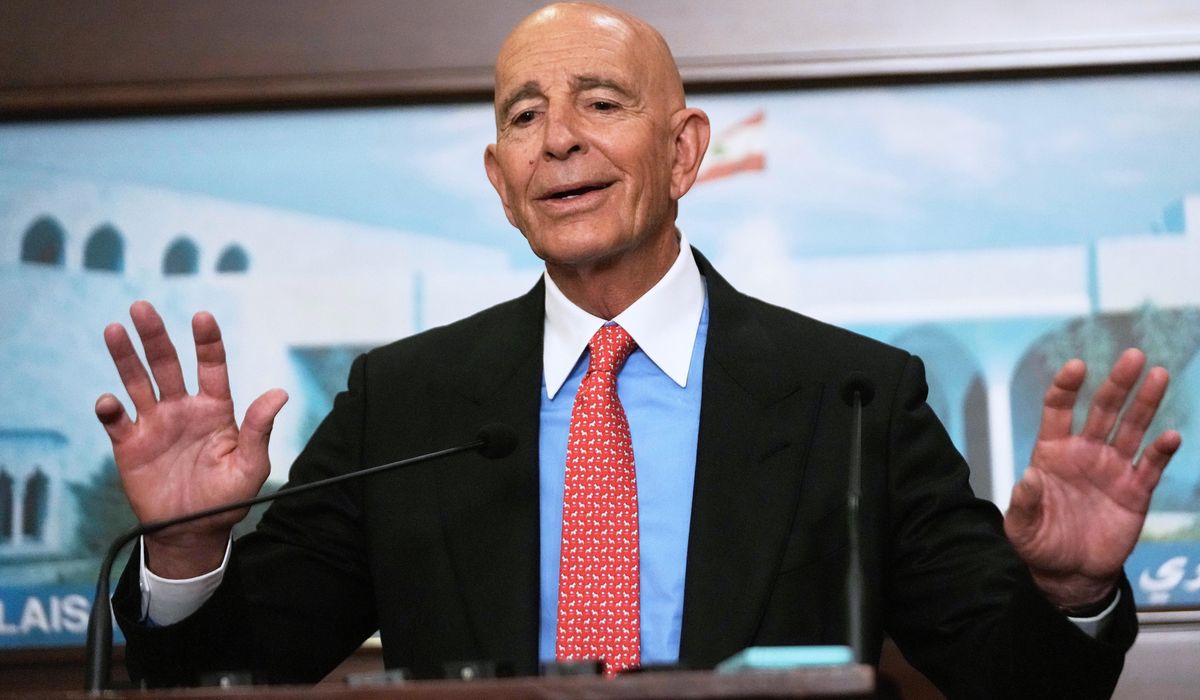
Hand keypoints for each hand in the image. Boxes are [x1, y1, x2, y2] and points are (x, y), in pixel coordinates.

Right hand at [95, 301, 287, 577]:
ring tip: (115, 330)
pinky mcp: (130, 445)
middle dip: (155, 336)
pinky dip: (110, 409)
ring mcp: (155, 424)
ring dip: (125, 357)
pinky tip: (109, 402)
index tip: (201, 317)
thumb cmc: (228, 498)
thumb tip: (279, 393)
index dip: (207, 341)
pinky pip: (116, 421)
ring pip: (136, 382)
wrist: (193, 532)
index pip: (211, 366)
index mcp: (215, 409)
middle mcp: (183, 408)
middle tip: (142, 307)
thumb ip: (259, 429)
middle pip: (166, 364)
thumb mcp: (251, 465)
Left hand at [1004, 348, 1181, 609]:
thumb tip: (1027, 479)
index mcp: (1052, 453)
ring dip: (1145, 403)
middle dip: (1117, 383)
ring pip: (1132, 428)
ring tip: (1158, 375)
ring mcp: (1112, 469)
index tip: (1076, 367)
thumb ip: (1024, 503)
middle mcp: (1085, 453)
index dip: (1067, 388)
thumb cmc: (1039, 543)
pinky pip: (1150, 466)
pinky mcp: (1135, 491)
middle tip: (1132, 356)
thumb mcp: (1021, 527)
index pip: (1059, 411)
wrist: (1069, 573)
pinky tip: (1171, 436)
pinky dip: (1161, 451)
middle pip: (1103, 410)